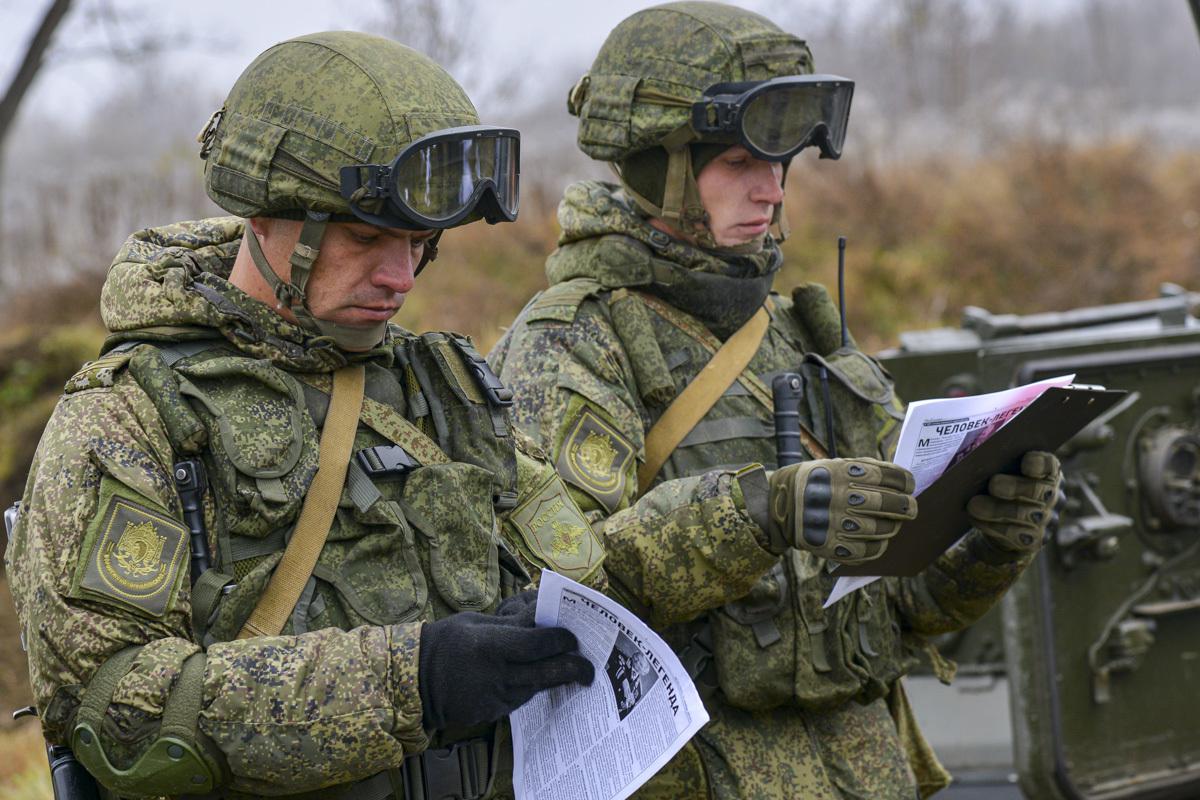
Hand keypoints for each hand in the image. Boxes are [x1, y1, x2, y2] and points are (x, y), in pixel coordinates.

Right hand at [418, 590, 593, 730]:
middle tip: (589, 667)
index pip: (540, 643)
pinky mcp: (494, 712)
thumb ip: (511, 623)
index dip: (563, 639)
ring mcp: (497, 696)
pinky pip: (522, 698)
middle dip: (574, 668)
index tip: (574, 636)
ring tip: (570, 670)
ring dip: (555, 678)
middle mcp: (498, 674)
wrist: (417, 681)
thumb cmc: (448, 642)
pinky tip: (536, 678)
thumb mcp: (477, 622)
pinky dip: (532, 687)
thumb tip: (544, 617)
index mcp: (493, 645)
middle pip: (548, 672)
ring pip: (538, 687)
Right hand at [767, 457, 916, 563]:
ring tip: (894, 524)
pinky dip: (878, 546)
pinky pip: (866, 551)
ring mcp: (836, 523)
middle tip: (911, 508)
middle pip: (888, 504)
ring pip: (880, 529)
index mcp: (843, 473)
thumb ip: (864, 469)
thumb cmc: (815, 483)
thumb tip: (899, 479)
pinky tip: (879, 540)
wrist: (779, 505)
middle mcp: (840, 497)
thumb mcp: (833, 465)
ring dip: (893, 527)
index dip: (905, 482)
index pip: (888, 477)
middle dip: (906, 506)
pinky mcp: (831, 545)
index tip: (910, 486)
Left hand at [968, 451, 1061, 553]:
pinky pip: (1016, 535)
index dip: (1040, 463)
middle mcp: (1053, 495)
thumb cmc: (999, 487)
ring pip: (1025, 514)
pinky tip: (976, 518)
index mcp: (1047, 472)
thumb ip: (996, 466)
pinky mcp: (1035, 540)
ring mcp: (1047, 520)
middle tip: (993, 484)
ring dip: (997, 509)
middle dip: (1015, 487)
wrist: (999, 522)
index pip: (1050, 464)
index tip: (1026, 463)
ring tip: (974, 505)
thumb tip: (977, 464)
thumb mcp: (1000, 473)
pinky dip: (993, 526)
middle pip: (1038, 490)